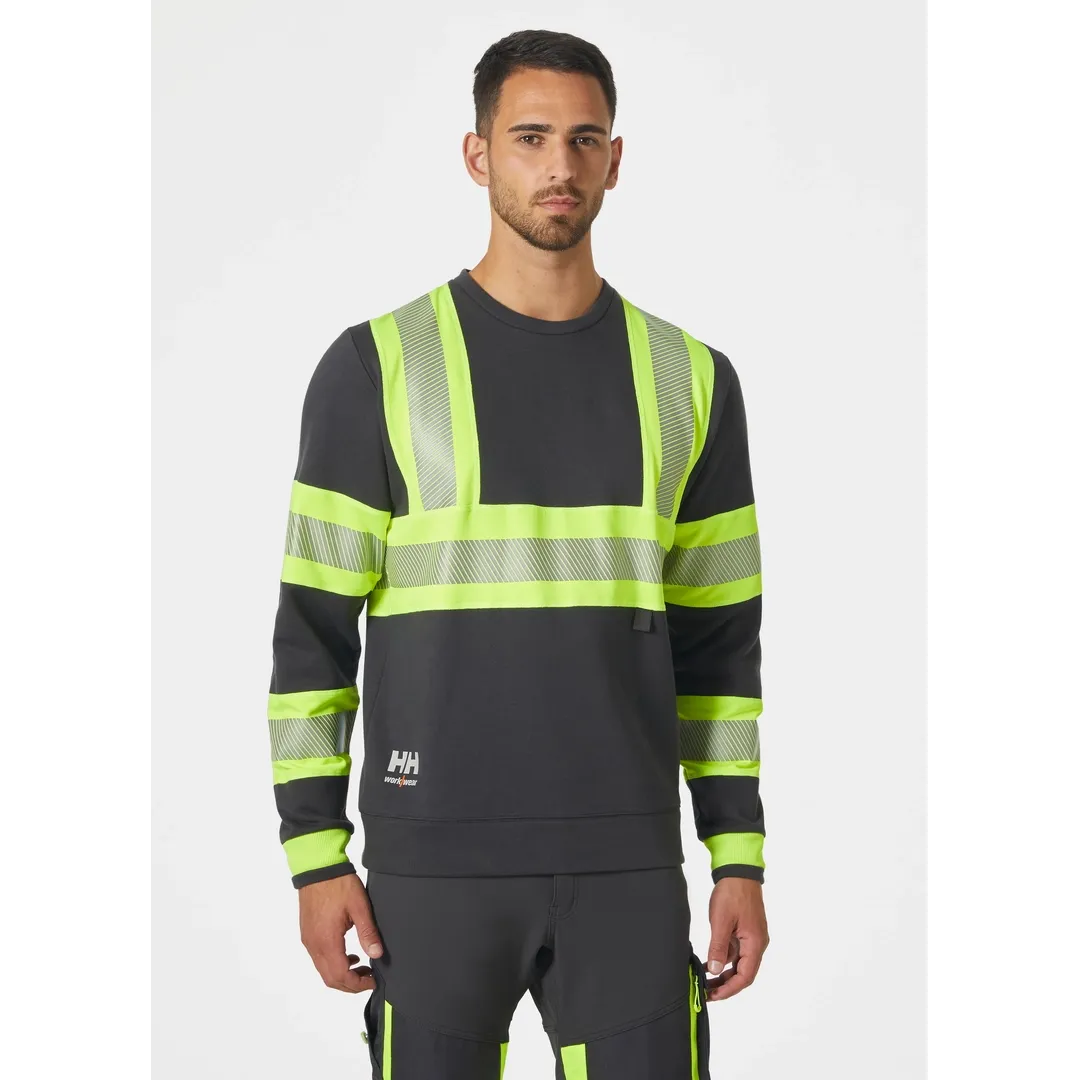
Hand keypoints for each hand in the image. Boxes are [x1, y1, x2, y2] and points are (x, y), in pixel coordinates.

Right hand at [298, 872, 384, 992]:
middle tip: (368, 977)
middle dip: (350, 984)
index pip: (341, 976)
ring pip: (323, 970)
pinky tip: (348, 954)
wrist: (317, 867)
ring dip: (341, 974)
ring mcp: (308, 940)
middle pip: (330, 979)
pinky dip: (333, 964)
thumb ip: (368, 932)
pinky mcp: (307, 934)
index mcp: (327, 941)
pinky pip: (318, 959)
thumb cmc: (338, 884)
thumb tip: (377, 954)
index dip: (357, 985)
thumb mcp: (359, 906)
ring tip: (361, 966)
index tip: (373, 981)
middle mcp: (314, 945)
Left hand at [704, 877, 768, 1000]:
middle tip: (706, 992)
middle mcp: (757, 944)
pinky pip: (736, 951)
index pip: (745, 977)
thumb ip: (718, 947)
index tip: (713, 996)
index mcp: (755, 944)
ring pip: (739, 963)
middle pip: (743, 973)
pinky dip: (723, 958)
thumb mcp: (721, 921)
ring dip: (723, 973)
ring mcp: (752, 938)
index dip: (729, 989)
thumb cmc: (732, 893)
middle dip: (725, 985)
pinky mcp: (745, 932)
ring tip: (705, 980)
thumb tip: (715, 971)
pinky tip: (709, 962)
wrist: (738, 871)